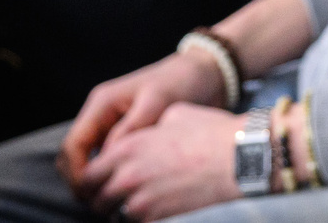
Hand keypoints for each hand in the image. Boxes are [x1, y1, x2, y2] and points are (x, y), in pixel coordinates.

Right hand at [58, 51, 223, 192]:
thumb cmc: (182, 83)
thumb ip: (131, 129)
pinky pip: (108, 161)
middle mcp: (101, 115)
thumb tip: (107, 158)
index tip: (92, 194)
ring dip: (95, 181)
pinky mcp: (126, 136)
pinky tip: (126, 190)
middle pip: (73, 157)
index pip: (73, 145)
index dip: (76, 173)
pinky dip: (111, 176)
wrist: (205, 75)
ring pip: (88, 161)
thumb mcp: (157, 102)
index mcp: (102, 103)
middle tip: (102, 205)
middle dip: (82, 182)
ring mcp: (111, 126)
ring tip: (113, 201)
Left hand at [71, 103, 239, 220]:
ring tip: (142, 206)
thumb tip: (148, 136)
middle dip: (104, 201)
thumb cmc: (212, 133)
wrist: (240, 158)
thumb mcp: (175, 115)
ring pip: (115, 217)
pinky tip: (159, 211)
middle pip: (96, 200)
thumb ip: (150, 128)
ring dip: (123, 213)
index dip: (92, 182)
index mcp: (127, 147)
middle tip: (117, 200)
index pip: (87, 174)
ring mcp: (141, 201)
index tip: (101, 184)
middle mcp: (126, 176)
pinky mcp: (158, 219)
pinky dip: (144, 220)